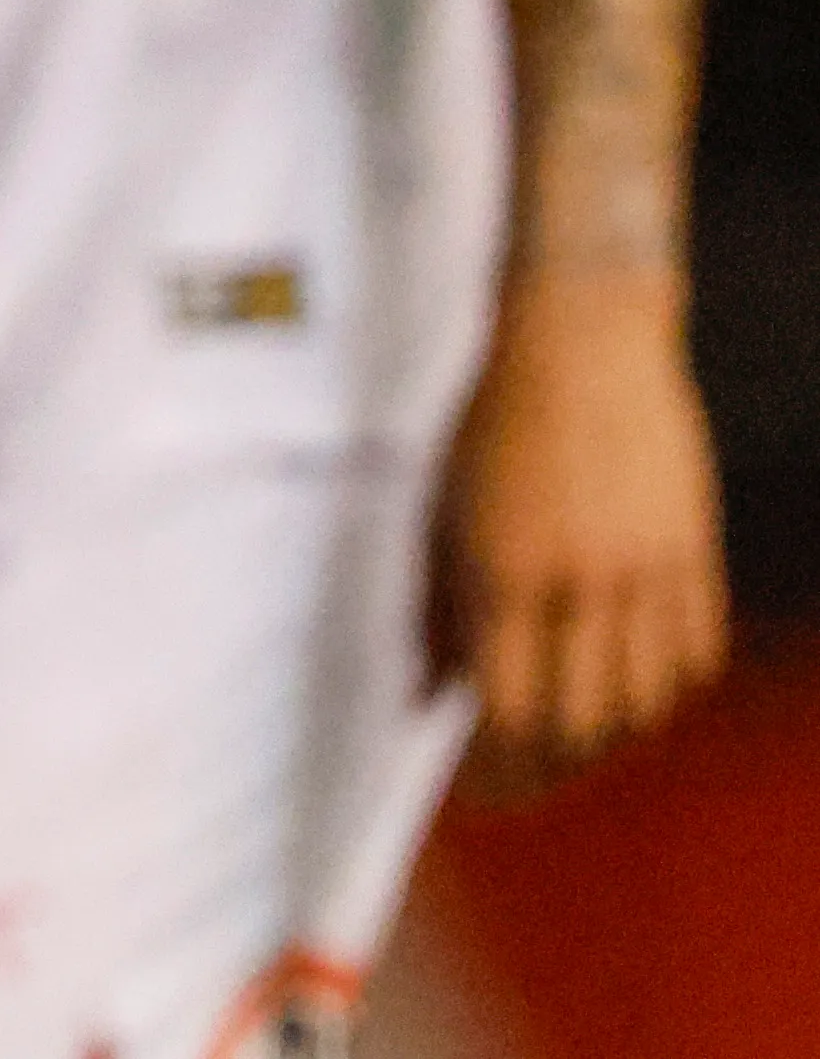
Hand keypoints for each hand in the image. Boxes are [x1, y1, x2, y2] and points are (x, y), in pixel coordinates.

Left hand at [438, 263, 727, 795]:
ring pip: (646, 700)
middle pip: (584, 724)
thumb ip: (431, 604)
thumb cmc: (483, 410)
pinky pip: (694, 655)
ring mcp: (650, 567)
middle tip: (519, 779)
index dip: (497, 767)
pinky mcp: (695, 550)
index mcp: (504, 568)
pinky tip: (628, 691)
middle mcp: (585, 579)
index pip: (512, 711)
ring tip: (569, 742)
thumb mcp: (434, 503)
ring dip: (607, 737)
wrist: (578, 330)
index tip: (476, 788)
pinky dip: (663, 689)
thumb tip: (424, 693)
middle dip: (548, 769)